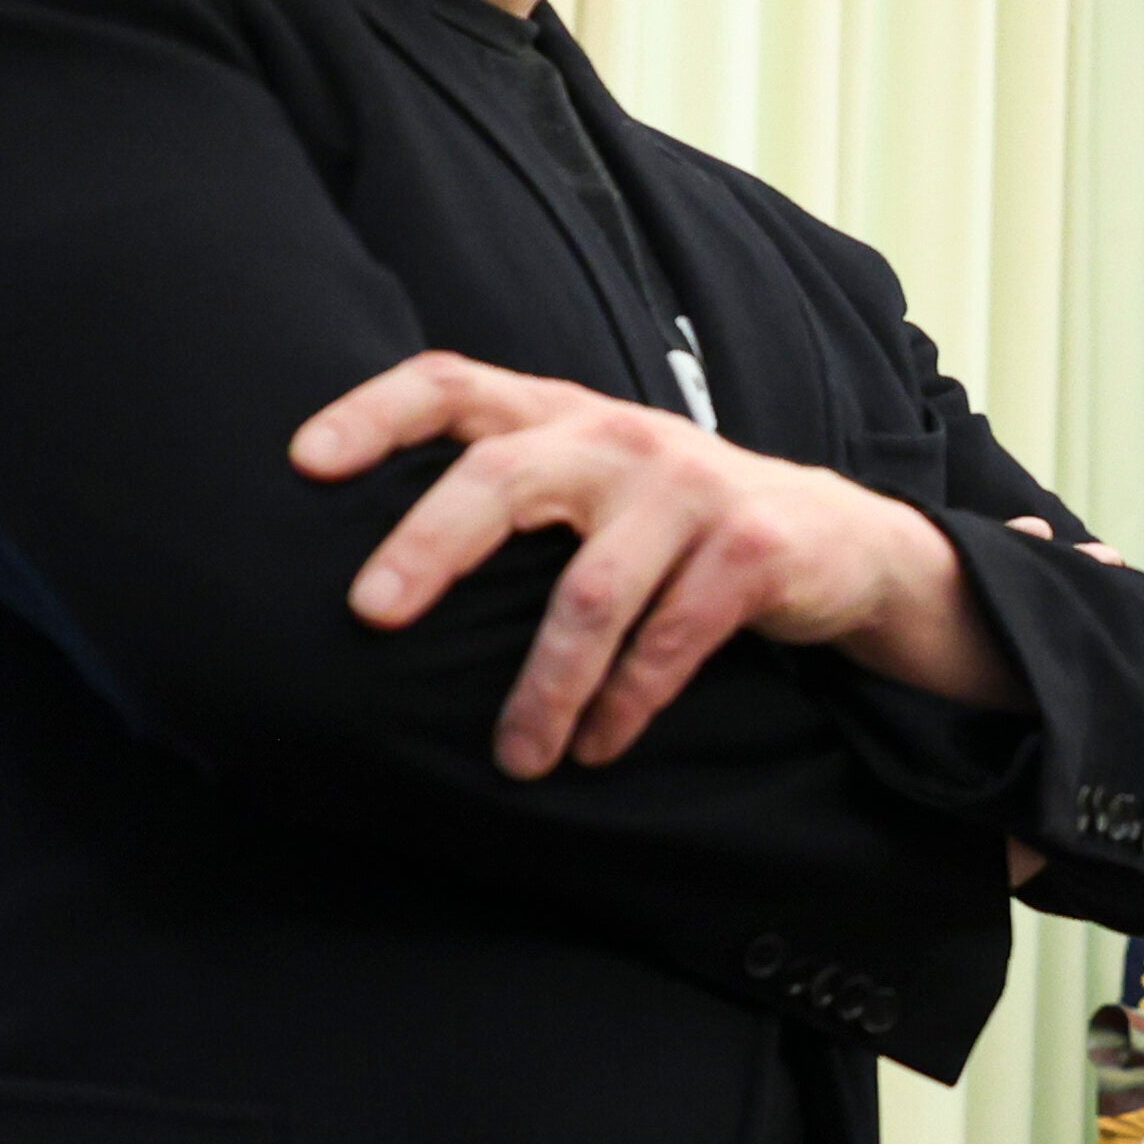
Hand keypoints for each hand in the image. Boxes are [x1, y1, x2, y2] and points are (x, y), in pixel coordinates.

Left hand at [294, 352, 1014, 774]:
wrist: (840, 542)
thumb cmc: (676, 525)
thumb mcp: (595, 485)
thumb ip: (511, 487)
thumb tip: (365, 576)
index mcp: (563, 416)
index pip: (453, 384)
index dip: (374, 414)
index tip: (303, 464)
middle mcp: (620, 438)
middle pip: (505, 476)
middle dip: (430, 545)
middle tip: (369, 615)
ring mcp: (690, 489)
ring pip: (590, 592)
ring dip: (544, 686)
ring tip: (517, 758)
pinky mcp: (749, 552)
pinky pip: (670, 641)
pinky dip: (625, 705)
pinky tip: (596, 747)